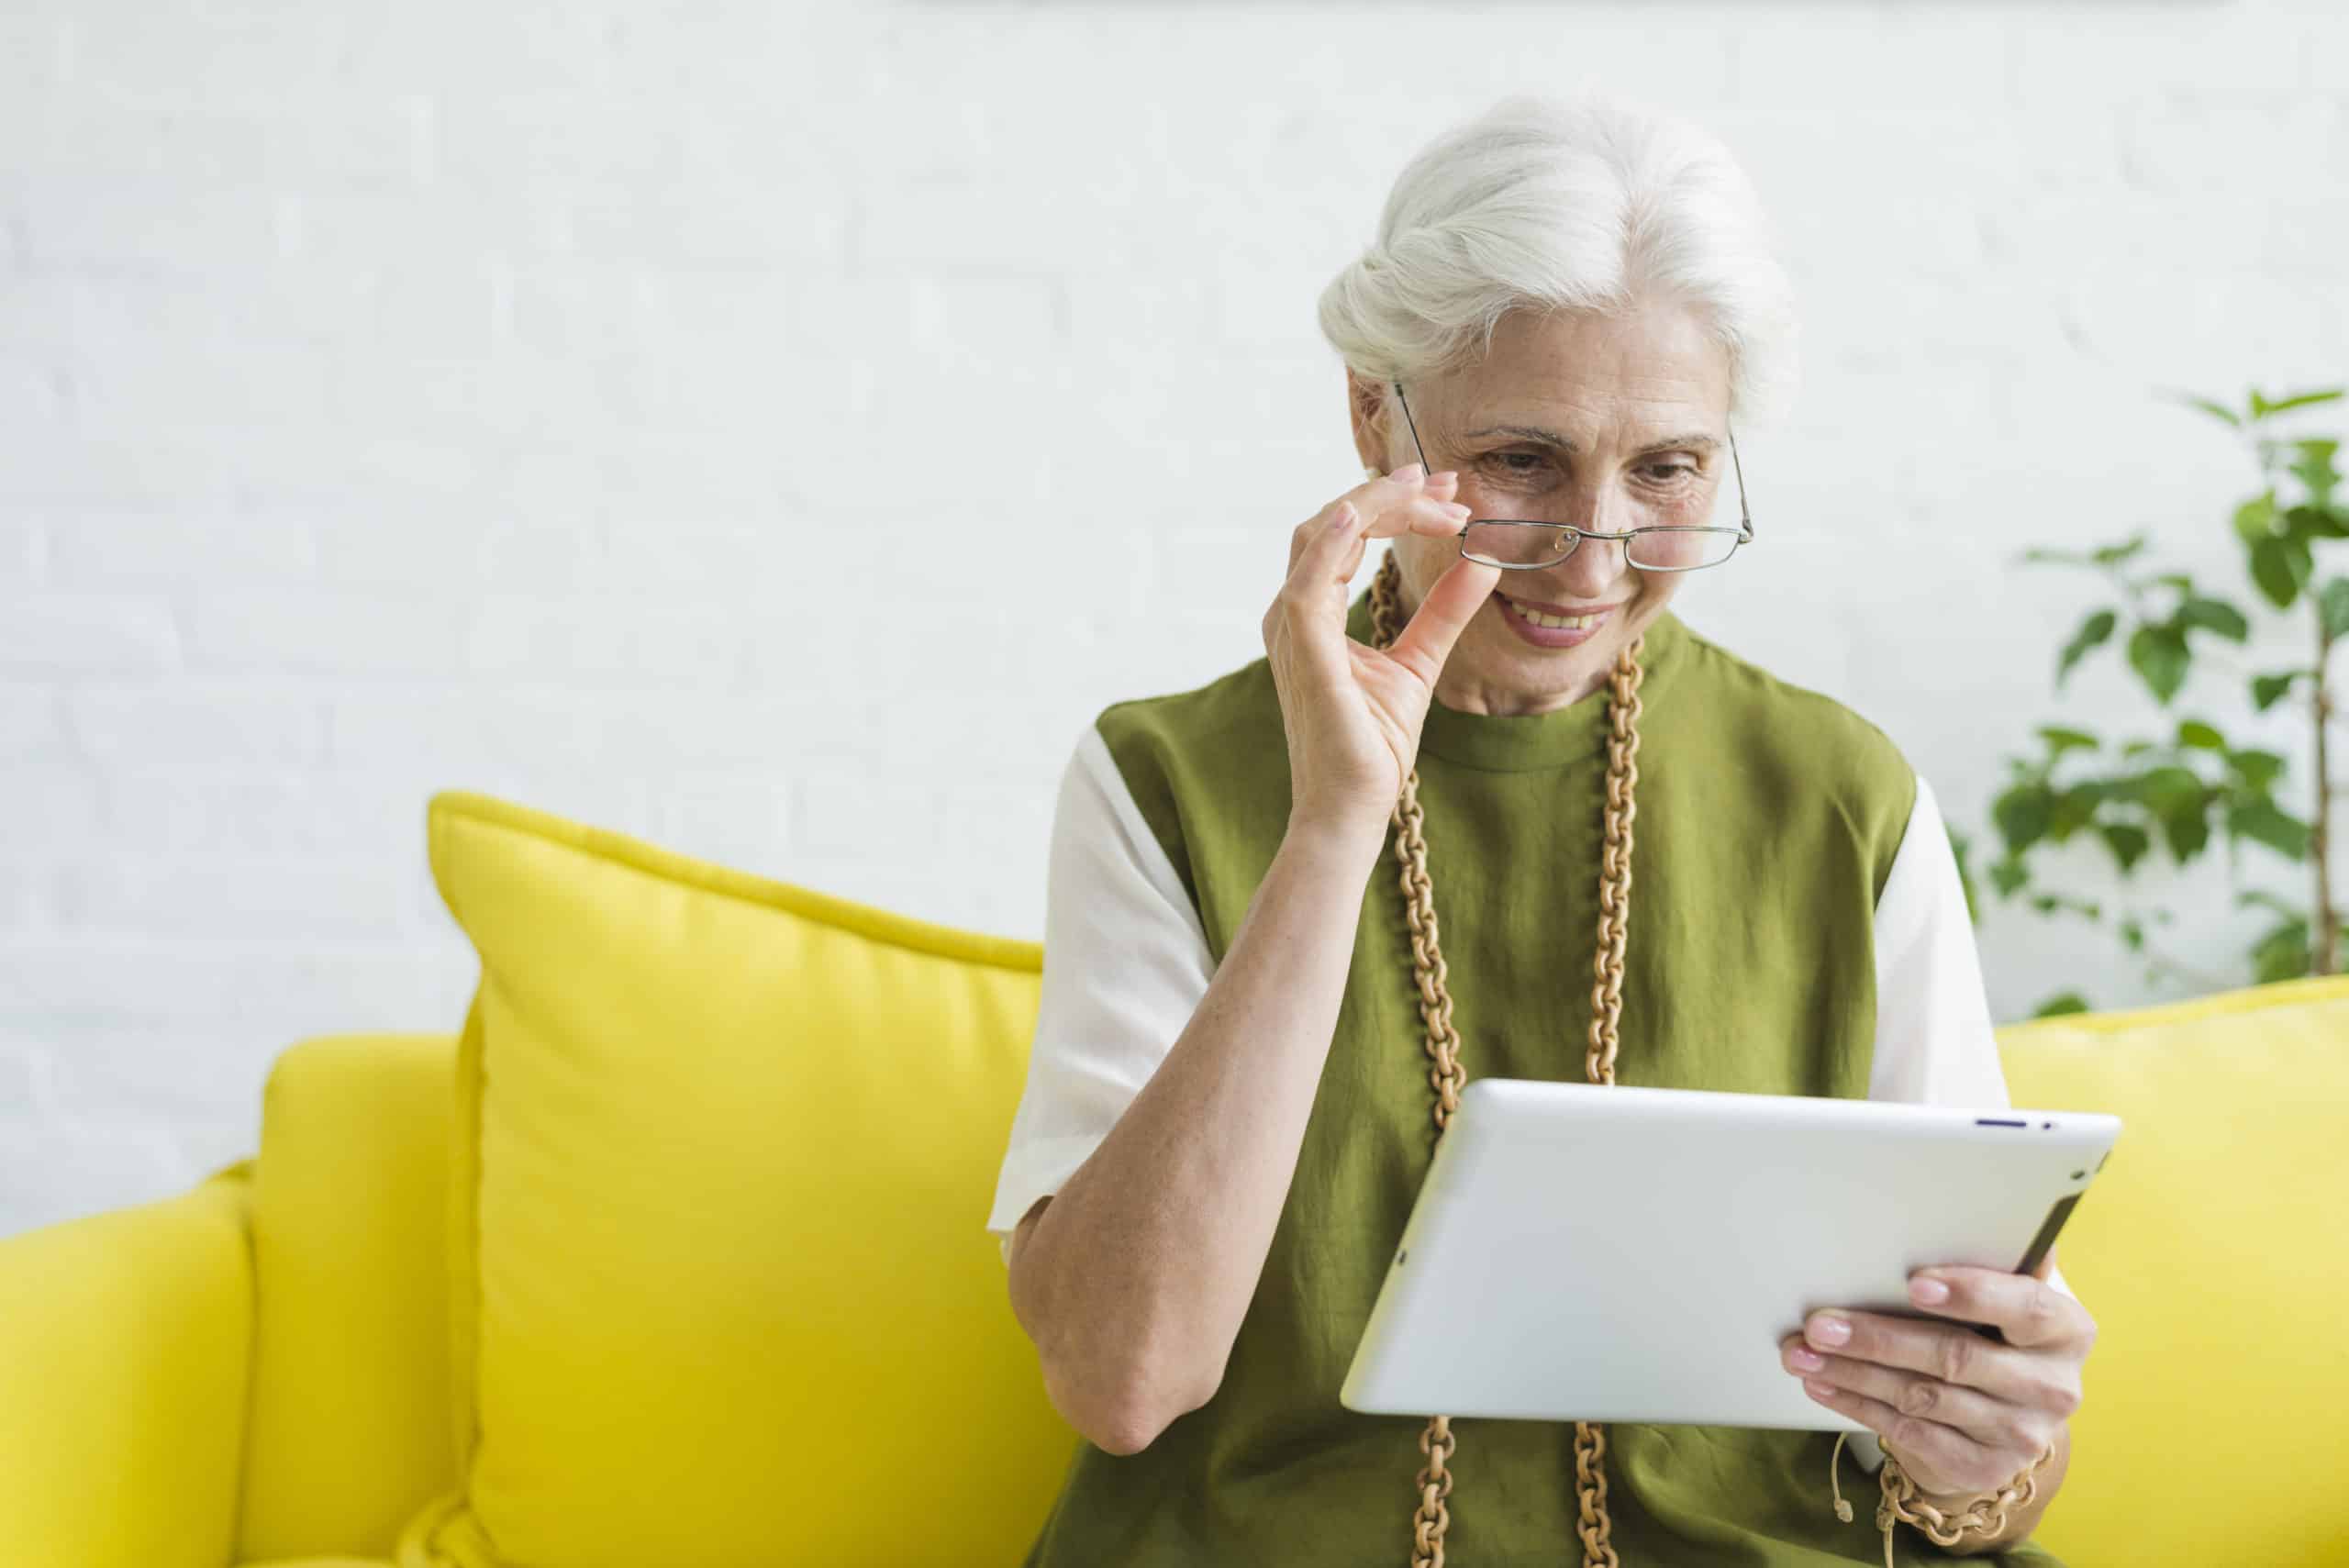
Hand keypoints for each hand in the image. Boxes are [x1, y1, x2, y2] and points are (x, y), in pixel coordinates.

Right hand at [1262, 462, 1501, 838]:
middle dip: (1387, 495)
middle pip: (1329, 523)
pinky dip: (1333, 542)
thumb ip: (1444, 610)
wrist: (1350, 809)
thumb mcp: (1419, 662)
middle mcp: (1293, 615)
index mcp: (1311, 614)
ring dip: (1376, 507)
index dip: (1393, 507)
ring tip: (1431, 494)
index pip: (1343, 536)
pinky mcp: (1303, 652)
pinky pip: (1310, 582)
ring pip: (1320, 536)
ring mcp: (1292, 631)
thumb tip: (1483, 560)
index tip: (1448, 496)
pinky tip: (1364, 517)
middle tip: (1447, 484)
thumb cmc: (1370, 745)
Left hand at [1779, 1261, 2093, 1498]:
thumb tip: (1957, 1203)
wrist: (2007, 1415)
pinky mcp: (1985, 1468)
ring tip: (1803, 1350)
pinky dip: (1857, 1404)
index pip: (2026, 1308)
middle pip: (1956, 1357)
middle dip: (1880, 1337)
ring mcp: (2020, 1434)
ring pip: (1922, 1397)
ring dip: (1854, 1372)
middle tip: (1821, 1322)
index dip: (1972, 1294)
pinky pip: (1910, 1434)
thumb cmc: (1998, 1332)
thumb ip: (1993, 1260)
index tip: (1915, 1283)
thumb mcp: (2007, 1296)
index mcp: (2066, 1330)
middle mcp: (2053, 1387)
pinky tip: (1822, 1383)